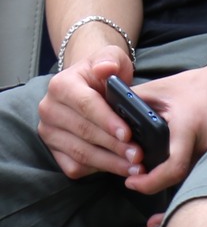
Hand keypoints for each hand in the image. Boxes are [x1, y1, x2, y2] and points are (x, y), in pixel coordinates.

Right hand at [36, 45, 137, 179]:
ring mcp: (48, 132)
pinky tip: (120, 168)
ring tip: (135, 166)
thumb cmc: (105, 70)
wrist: (91, 82)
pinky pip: (73, 165)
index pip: (86, 105)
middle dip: (114, 145)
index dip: (108, 120)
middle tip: (138, 155)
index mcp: (61, 85)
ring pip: (79, 152)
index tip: (129, 133)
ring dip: (109, 162)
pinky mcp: (53, 149)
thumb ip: (110, 60)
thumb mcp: (111, 57)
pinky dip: (97, 169)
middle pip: (84, 132)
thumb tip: (106, 68)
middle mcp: (49, 109)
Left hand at [126, 56, 206, 208]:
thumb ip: (134, 100)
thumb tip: (103, 111)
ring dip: (174, 195)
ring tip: (153, 214)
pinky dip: (190, 190)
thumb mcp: (162, 88)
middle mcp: (205, 145)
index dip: (151, 182)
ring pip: (192, 181)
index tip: (131, 181)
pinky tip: (179, 208)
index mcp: (188, 129)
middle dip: (157, 189)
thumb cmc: (199, 83)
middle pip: (182, 181)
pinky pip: (201, 174)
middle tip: (135, 183)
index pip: (173, 167)